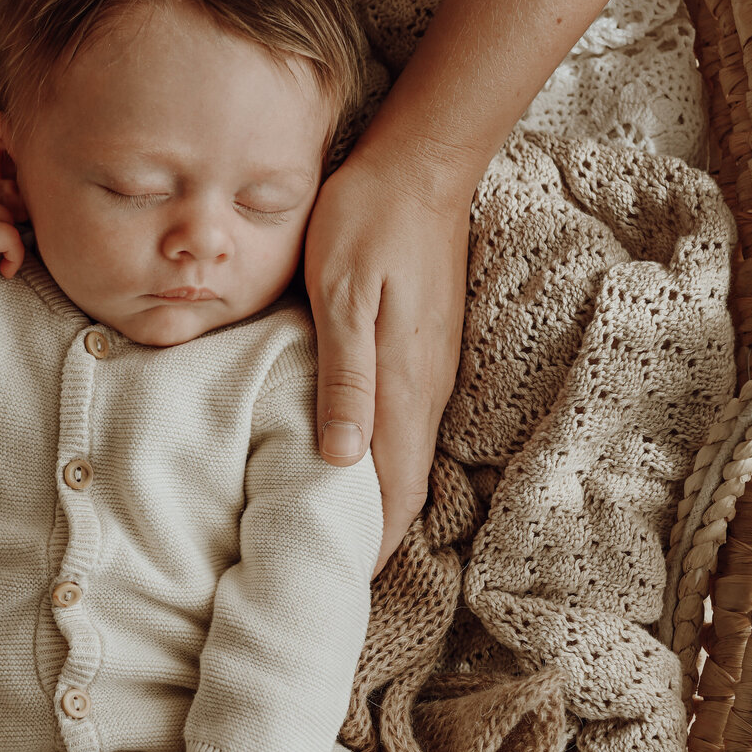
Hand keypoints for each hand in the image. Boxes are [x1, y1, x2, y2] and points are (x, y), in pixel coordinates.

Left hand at [304, 142, 472, 573]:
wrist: (420, 163)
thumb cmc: (368, 222)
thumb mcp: (342, 296)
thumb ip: (344, 378)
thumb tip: (341, 459)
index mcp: (405, 387)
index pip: (393, 494)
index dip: (369, 548)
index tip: (334, 588)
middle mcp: (425, 391)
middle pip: (402, 490)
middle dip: (368, 540)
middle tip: (322, 579)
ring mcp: (429, 372)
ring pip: (403, 461)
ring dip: (371, 503)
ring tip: (326, 537)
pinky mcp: (422, 353)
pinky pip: (401, 428)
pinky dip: (375, 462)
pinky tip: (344, 467)